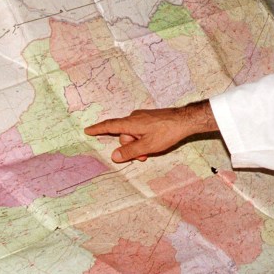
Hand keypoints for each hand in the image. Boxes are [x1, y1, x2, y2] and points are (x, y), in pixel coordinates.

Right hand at [84, 101, 217, 162]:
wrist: (185, 120)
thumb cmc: (167, 132)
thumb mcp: (147, 146)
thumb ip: (129, 152)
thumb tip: (114, 156)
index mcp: (131, 123)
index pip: (110, 126)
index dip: (98, 129)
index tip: (87, 130)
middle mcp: (135, 118)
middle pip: (124, 136)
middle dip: (130, 147)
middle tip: (143, 156)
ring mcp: (143, 118)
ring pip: (133, 135)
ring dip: (139, 145)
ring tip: (152, 150)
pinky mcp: (150, 119)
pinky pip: (141, 131)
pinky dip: (144, 140)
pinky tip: (155, 144)